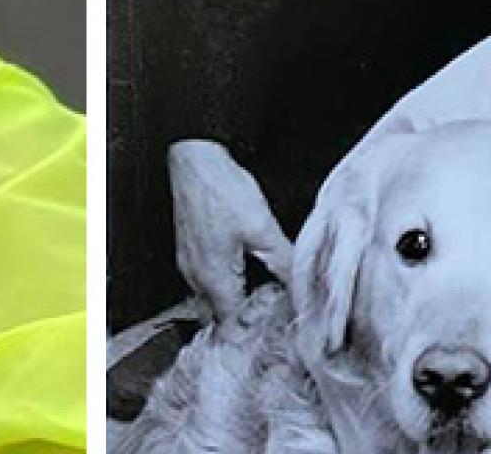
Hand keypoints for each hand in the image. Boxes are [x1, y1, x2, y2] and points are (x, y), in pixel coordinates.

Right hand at [169, 140, 290, 327]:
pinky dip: (224, 285)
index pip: (232, 327)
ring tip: (263, 293)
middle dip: (243, 320)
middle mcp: (196, 278)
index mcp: (215, 279)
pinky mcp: (188, 251)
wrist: (194, 160)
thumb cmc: (222, 190)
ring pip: (210, 300)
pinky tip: (244, 270)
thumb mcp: (262, 228)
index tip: (276, 327)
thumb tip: (302, 287)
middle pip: (219, 317)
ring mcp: (188, 265)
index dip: (255, 331)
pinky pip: (205, 282)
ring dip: (234, 302)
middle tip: (272, 311)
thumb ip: (283, 263)